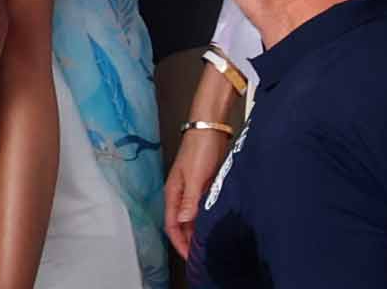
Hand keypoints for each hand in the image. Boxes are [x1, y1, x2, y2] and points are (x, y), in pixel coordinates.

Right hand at [164, 127, 232, 259]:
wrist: (209, 128)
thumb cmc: (199, 149)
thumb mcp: (195, 176)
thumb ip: (189, 200)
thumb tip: (184, 222)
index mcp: (173, 192)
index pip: (172, 225)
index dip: (179, 243)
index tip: (191, 258)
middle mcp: (180, 193)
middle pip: (181, 224)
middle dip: (188, 241)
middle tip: (201, 257)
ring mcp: (191, 189)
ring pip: (191, 217)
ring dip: (197, 231)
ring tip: (208, 245)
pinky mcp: (203, 185)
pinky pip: (201, 209)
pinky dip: (205, 219)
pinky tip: (214, 225)